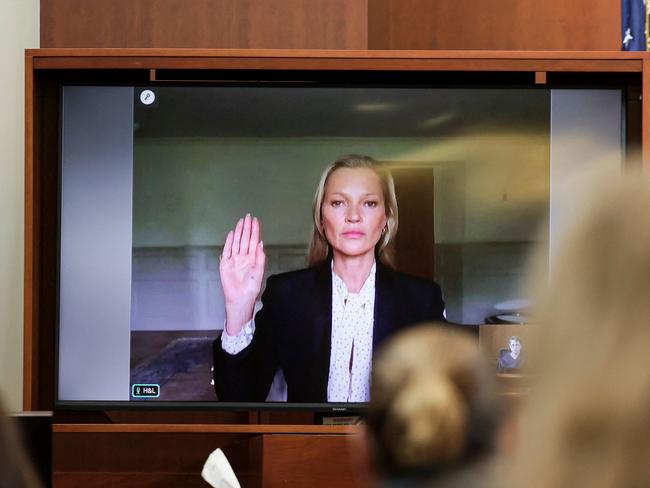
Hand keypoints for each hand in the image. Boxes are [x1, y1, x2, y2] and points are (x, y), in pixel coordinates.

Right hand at [219, 214, 265, 334]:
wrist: (240, 298)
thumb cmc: (251, 288)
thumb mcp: (259, 272)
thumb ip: (260, 258)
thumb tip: (261, 243)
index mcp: (253, 258)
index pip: (254, 241)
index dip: (255, 231)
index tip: (256, 221)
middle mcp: (243, 257)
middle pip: (245, 239)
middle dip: (247, 228)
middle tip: (248, 216)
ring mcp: (234, 259)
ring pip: (237, 242)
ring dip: (239, 232)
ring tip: (241, 221)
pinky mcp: (225, 263)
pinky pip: (227, 250)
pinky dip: (229, 241)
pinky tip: (232, 233)